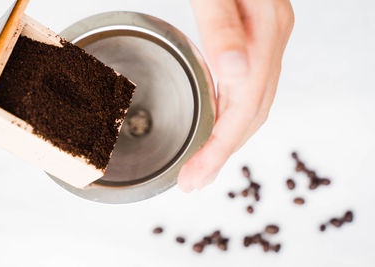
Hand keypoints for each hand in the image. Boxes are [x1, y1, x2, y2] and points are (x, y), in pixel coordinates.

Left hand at [178, 0, 293, 191]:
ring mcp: (267, 40)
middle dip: (221, 154)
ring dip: (227, 140)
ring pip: (253, 105)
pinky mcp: (254, 39)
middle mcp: (271, 41)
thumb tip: (237, 74)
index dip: (218, 150)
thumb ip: (223, 25)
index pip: (244, 110)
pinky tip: (214, 123)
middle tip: (193, 182)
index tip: (192, 178)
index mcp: (263, 33)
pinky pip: (248, 89)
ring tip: (202, 166)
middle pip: (252, 115)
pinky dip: (230, 114)